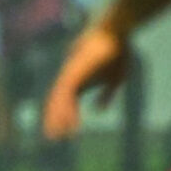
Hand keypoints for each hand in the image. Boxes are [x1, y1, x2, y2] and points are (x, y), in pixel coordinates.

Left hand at [42, 25, 127, 140]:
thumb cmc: (118, 52)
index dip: (66, 116)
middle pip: (58, 101)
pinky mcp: (73, 71)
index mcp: (80, 79)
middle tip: (52, 138)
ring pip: (58, 99)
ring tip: (57, 136)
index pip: (68, 101)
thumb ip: (106, 95)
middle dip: (55, 119)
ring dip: (57, 118)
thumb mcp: (115, 79)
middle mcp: (72, 77)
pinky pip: (65, 94)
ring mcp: (71, 73)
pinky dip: (66, 110)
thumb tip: (98, 111)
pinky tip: (68, 123)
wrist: (116, 33)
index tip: (66, 133)